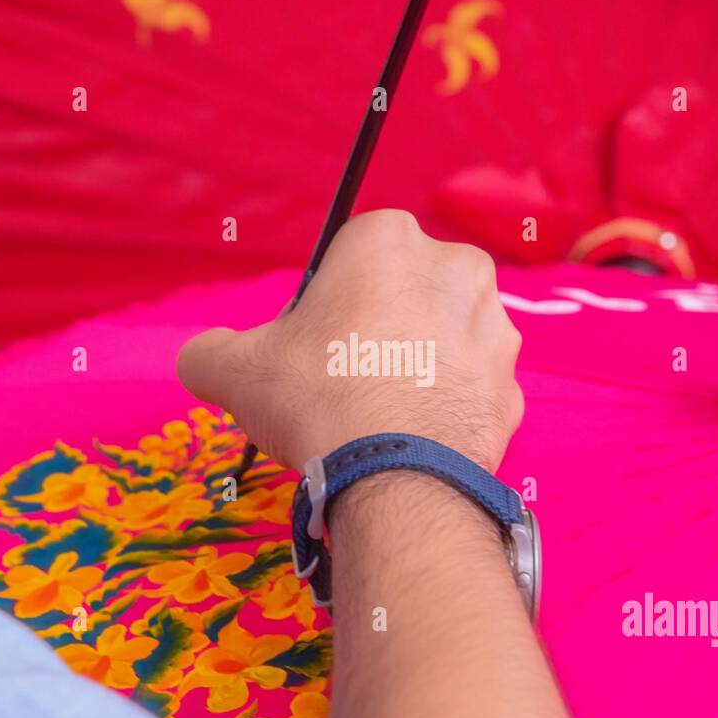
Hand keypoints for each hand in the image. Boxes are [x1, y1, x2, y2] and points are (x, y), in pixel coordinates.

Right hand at [177, 209, 523, 472]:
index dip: (327, 299)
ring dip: (416, 367)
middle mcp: (457, 268)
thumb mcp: (233, 369)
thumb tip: (204, 358)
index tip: (313, 343)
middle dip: (379, 328)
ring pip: (442, 340)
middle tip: (343, 381)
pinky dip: (444, 410)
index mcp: (390, 239)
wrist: (396, 478)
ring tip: (379, 416)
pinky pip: (469, 391)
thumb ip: (209, 350)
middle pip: (405, 292)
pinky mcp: (513, 387)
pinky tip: (413, 440)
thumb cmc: (315, 399)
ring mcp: (495, 330)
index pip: (352, 253)